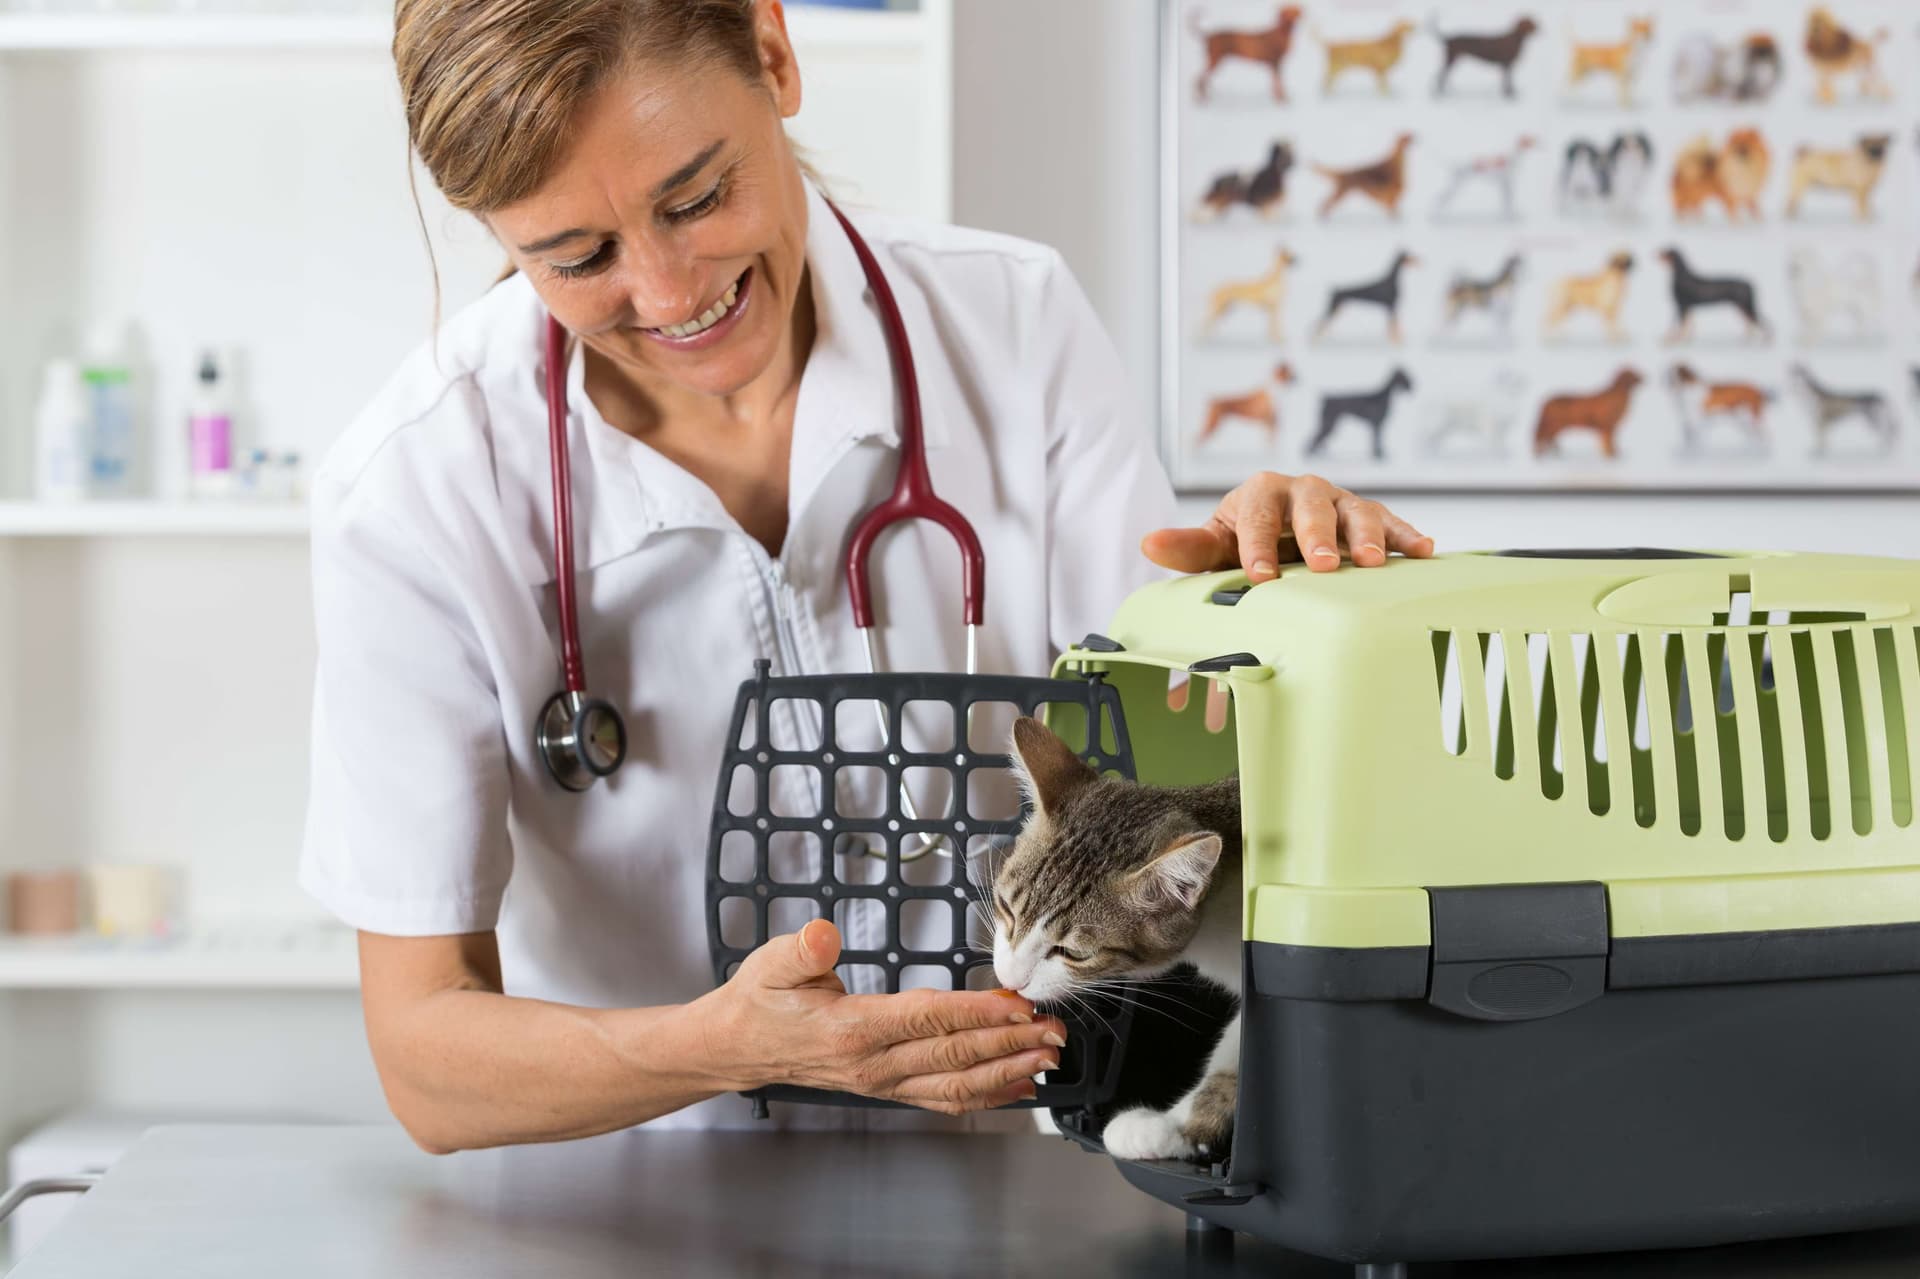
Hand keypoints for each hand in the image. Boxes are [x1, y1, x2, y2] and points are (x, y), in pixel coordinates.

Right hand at [693, 920, 1066, 1114]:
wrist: (736, 1049)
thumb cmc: (758, 1001)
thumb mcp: (770, 963)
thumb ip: (801, 950)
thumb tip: (823, 934)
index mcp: (851, 1029)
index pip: (926, 1019)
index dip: (977, 1012)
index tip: (1018, 1004)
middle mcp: (873, 1064)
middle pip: (953, 1056)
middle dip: (1009, 1043)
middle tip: (1054, 1030)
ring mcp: (883, 1083)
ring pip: (955, 1085)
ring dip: (1006, 1072)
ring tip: (1047, 1058)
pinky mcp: (888, 1089)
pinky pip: (943, 1099)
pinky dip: (985, 1094)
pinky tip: (1016, 1085)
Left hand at [1142, 472, 1433, 581]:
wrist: (1280, 534)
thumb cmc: (1247, 542)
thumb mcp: (1217, 545)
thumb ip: (1188, 548)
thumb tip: (1148, 543)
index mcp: (1261, 493)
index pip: (1258, 517)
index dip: (1257, 545)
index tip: (1258, 575)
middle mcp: (1304, 492)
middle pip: (1312, 507)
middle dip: (1316, 535)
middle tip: (1318, 565)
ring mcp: (1341, 503)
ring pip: (1357, 512)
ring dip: (1367, 534)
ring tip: (1372, 561)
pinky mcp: (1370, 519)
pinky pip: (1393, 524)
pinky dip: (1408, 536)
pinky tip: (1425, 551)